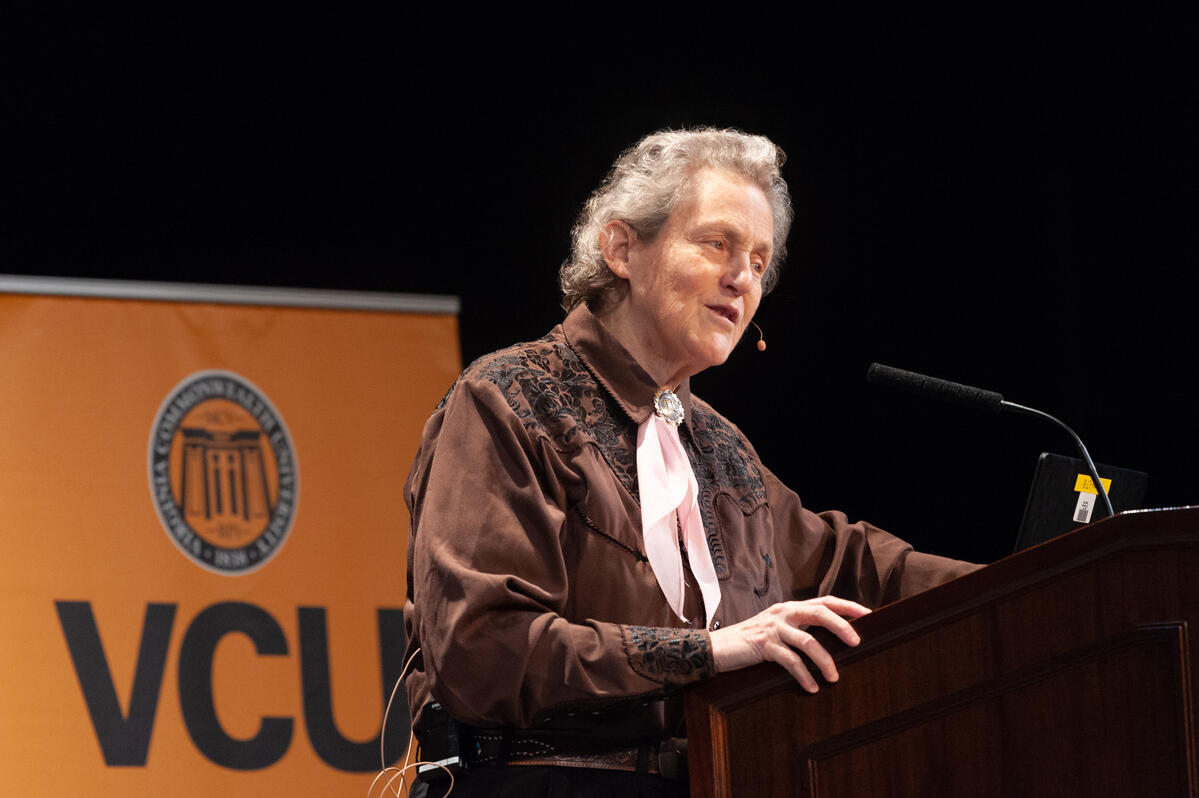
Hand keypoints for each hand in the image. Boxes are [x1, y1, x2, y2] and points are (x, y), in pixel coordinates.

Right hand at [709, 596, 870, 692]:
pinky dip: (804, 675)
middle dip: (842, 626)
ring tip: (834, 677)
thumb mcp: (775, 628)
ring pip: (808, 641)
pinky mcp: (764, 645)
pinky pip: (791, 661)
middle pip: (819, 613)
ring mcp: (773, 628)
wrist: (717, 648)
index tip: (868, 615)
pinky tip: (812, 687)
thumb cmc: (749, 641)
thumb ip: (797, 628)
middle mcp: (783, 613)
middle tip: (857, 643)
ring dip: (825, 661)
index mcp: (789, 608)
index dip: (847, 606)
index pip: (824, 601)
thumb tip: (830, 640)